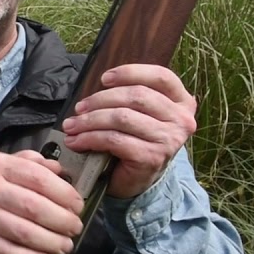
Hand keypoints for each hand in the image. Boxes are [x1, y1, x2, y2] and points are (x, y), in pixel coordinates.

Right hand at [0, 151, 84, 253]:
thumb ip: (29, 162)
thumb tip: (60, 170)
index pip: (38, 178)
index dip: (64, 194)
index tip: (77, 204)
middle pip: (35, 207)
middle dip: (62, 220)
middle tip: (75, 227)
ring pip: (24, 232)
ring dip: (51, 242)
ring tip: (65, 245)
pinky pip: (8, 252)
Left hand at [61, 64, 197, 198]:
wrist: (139, 180)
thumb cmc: (136, 141)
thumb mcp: (139, 114)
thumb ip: (128, 97)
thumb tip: (96, 91)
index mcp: (182, 102)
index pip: (161, 76)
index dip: (131, 72)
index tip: (104, 79)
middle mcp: (181, 120)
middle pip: (135, 96)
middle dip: (100, 100)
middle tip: (78, 109)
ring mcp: (168, 140)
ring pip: (121, 118)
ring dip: (90, 121)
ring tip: (72, 126)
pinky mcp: (152, 157)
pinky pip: (114, 140)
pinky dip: (89, 139)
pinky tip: (76, 142)